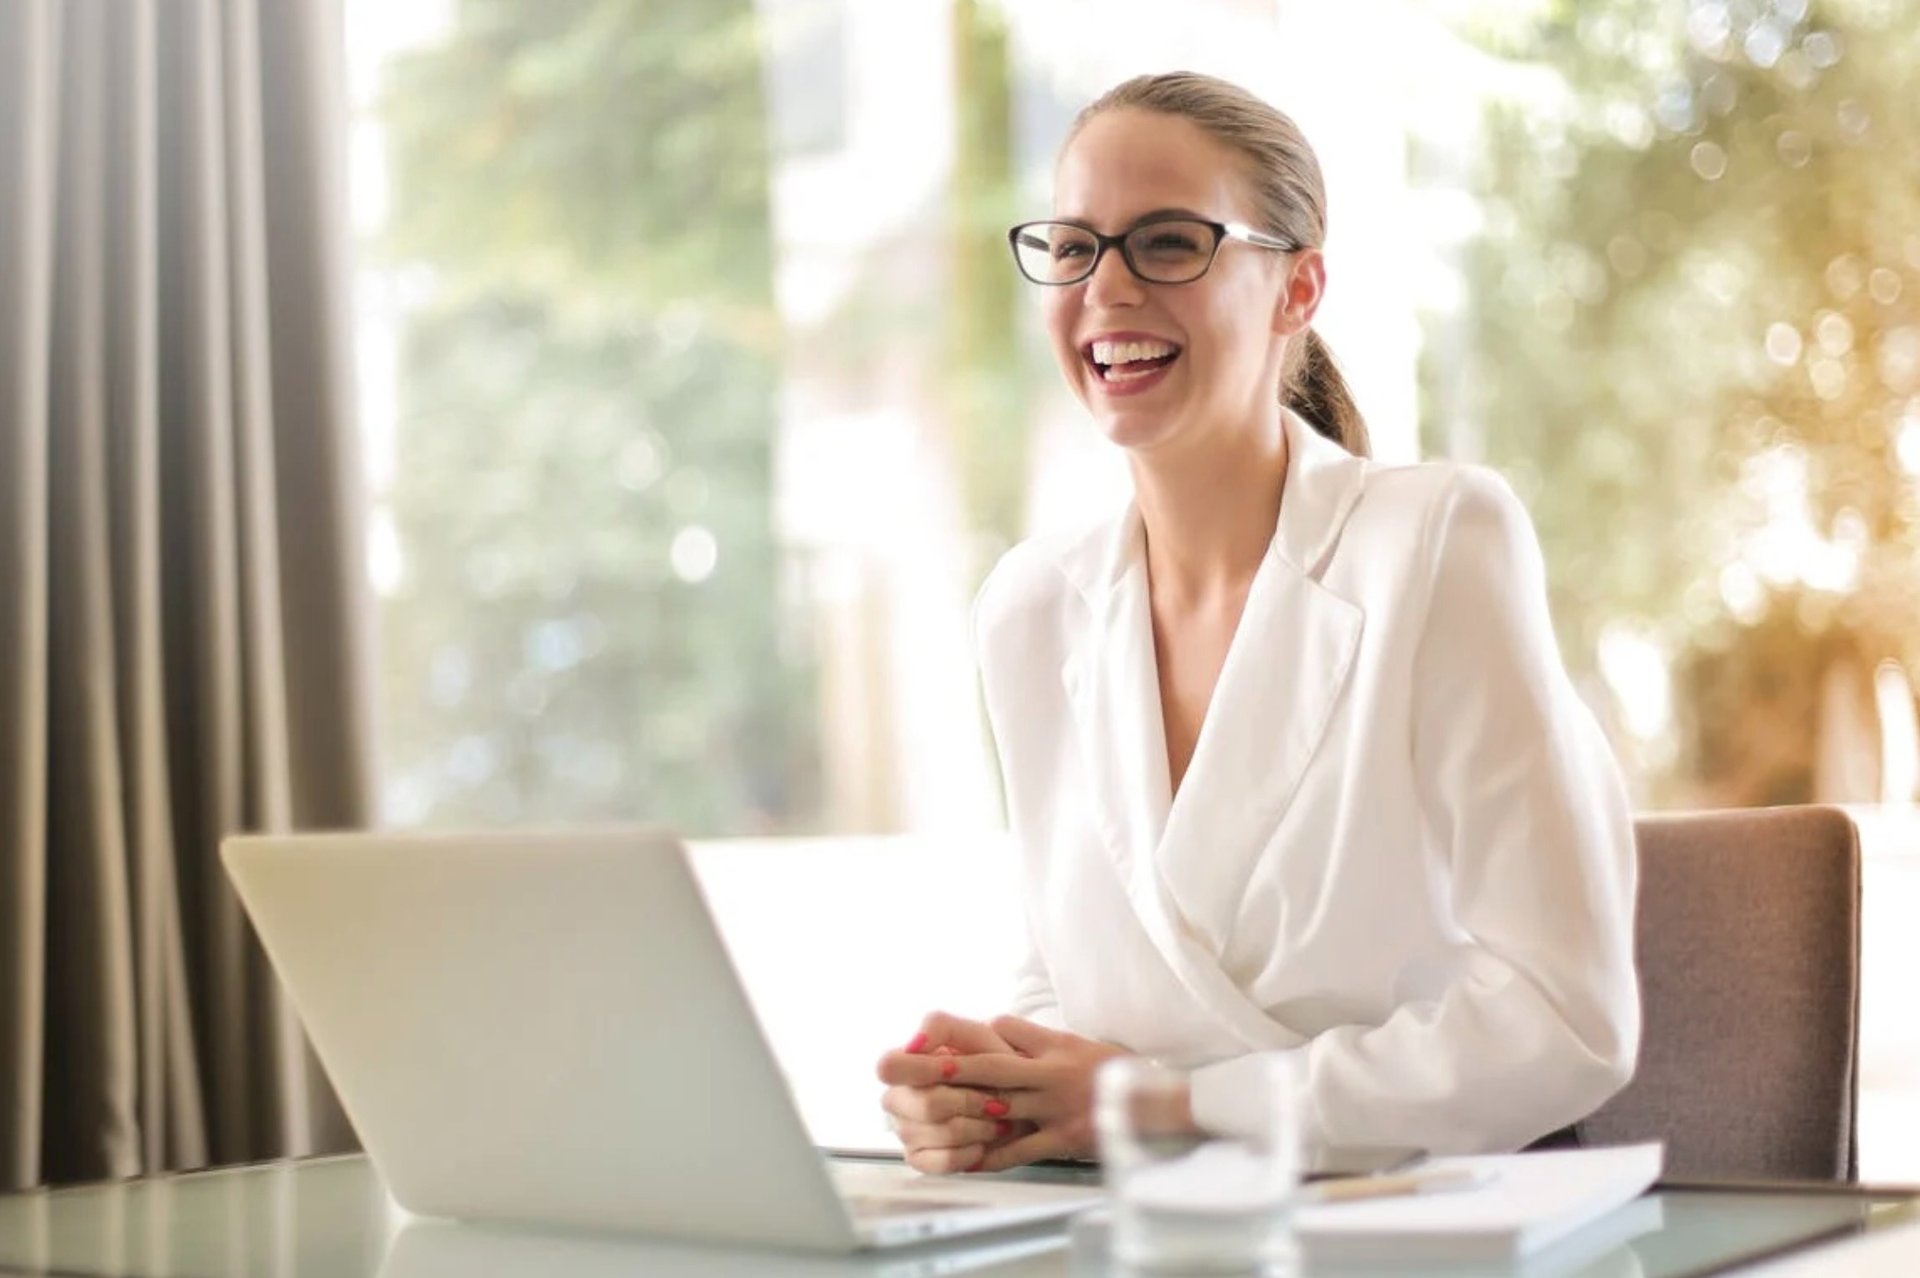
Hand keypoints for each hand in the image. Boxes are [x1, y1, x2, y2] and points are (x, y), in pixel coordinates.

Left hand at [885, 1015, 1132, 1171]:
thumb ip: (1035, 1038)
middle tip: (903, 1063)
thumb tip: (995, 1024)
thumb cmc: (1111, 1072)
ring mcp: (1054, 1106)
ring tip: (921, 1110)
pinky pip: (1020, 1148)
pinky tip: (964, 1158)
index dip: (966, 1033)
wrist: (1156, 1103)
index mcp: (1051, 1045)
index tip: (926, 1035)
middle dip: (943, 1065)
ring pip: (998, 1106)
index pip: (1002, 1030)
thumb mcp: (1075, 1043)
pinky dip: (991, 1155)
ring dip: (958, 1109)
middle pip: (988, 1066)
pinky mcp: (1062, 1138)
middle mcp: (1048, 1072)